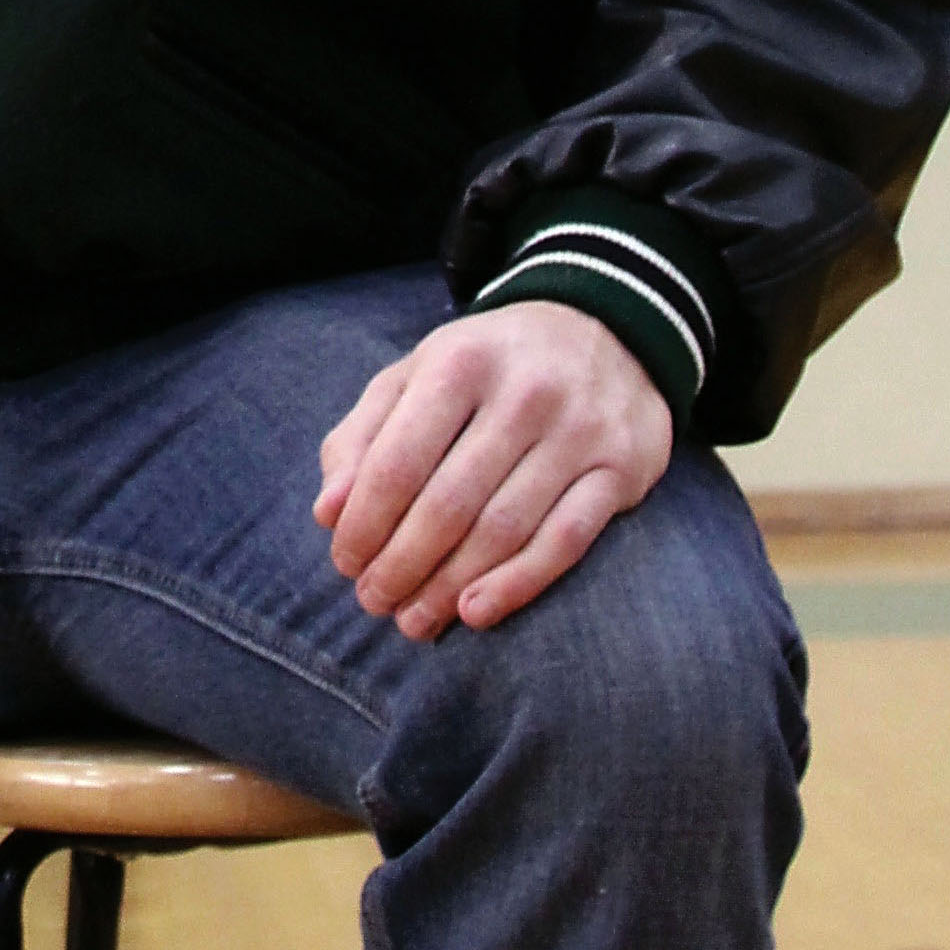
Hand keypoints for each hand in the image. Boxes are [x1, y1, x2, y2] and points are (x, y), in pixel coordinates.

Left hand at [315, 301, 670, 640]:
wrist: (605, 329)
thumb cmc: (487, 365)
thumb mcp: (417, 375)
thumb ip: (363, 437)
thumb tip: (328, 512)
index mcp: (458, 363)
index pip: (398, 460)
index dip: (365, 523)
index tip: (345, 563)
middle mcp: (522, 393)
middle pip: (448, 503)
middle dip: (402, 564)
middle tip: (374, 602)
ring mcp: (578, 431)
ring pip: (503, 529)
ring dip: (450, 586)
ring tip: (415, 619)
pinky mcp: (621, 469)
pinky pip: (566, 541)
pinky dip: (517, 584)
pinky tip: (476, 613)